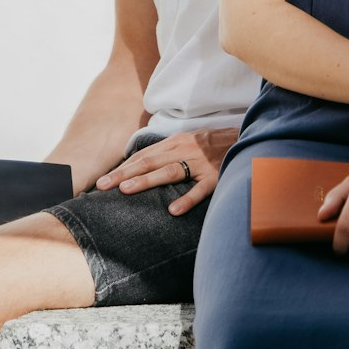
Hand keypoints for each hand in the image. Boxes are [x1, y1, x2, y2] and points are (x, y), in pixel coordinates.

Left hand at [95, 127, 237, 214]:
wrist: (245, 138)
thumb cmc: (212, 145)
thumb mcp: (188, 143)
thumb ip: (167, 154)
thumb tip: (141, 168)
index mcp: (175, 142)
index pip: (143, 155)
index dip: (123, 167)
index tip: (103, 180)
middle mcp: (184, 149)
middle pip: (149, 162)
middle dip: (124, 174)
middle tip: (102, 186)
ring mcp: (200, 162)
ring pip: (169, 172)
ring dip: (146, 181)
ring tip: (126, 190)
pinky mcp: (216, 176)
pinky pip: (200, 189)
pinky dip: (187, 199)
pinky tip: (173, 211)